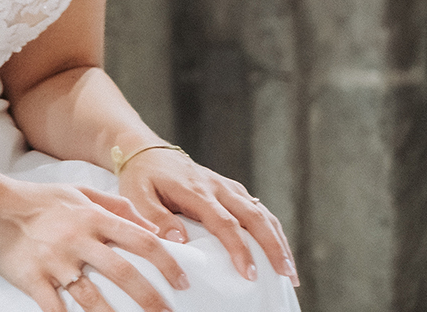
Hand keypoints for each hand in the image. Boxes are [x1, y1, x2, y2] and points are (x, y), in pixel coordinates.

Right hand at [0, 177, 188, 311]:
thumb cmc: (35, 200)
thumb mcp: (78, 192)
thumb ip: (116, 206)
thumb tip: (150, 224)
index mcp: (92, 218)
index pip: (141, 240)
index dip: (167, 263)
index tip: (183, 282)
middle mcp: (77, 239)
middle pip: (124, 274)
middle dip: (151, 299)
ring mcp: (54, 261)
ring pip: (94, 298)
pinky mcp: (33, 279)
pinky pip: (56, 309)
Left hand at [116, 146, 297, 286]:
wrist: (144, 151)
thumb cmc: (140, 177)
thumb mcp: (136, 196)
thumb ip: (155, 218)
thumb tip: (181, 240)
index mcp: (195, 190)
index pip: (224, 222)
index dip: (239, 248)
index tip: (249, 273)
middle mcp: (217, 187)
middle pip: (254, 216)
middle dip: (273, 247)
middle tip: (287, 275)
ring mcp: (226, 186)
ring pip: (261, 212)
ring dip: (279, 240)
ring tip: (289, 270)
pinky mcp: (230, 188)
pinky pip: (257, 208)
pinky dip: (272, 228)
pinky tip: (279, 248)